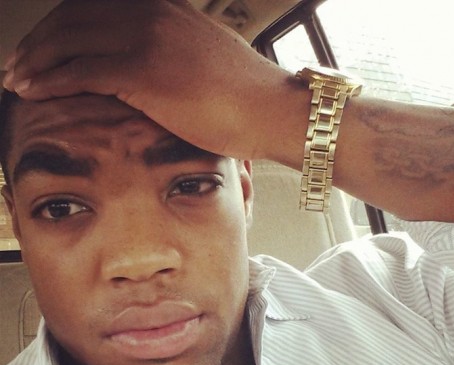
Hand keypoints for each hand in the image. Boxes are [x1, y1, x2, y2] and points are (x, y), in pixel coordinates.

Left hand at [2, 0, 300, 159]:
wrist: (273, 111)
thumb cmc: (246, 99)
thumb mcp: (203, 65)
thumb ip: (171, 59)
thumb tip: (148, 77)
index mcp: (164, 10)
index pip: (95, 7)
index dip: (61, 27)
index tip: (43, 50)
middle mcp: (151, 14)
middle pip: (74, 17)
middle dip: (39, 43)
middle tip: (19, 65)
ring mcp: (147, 39)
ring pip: (71, 40)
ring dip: (37, 61)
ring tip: (18, 79)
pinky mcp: (145, 71)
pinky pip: (83, 70)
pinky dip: (51, 80)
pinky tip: (33, 90)